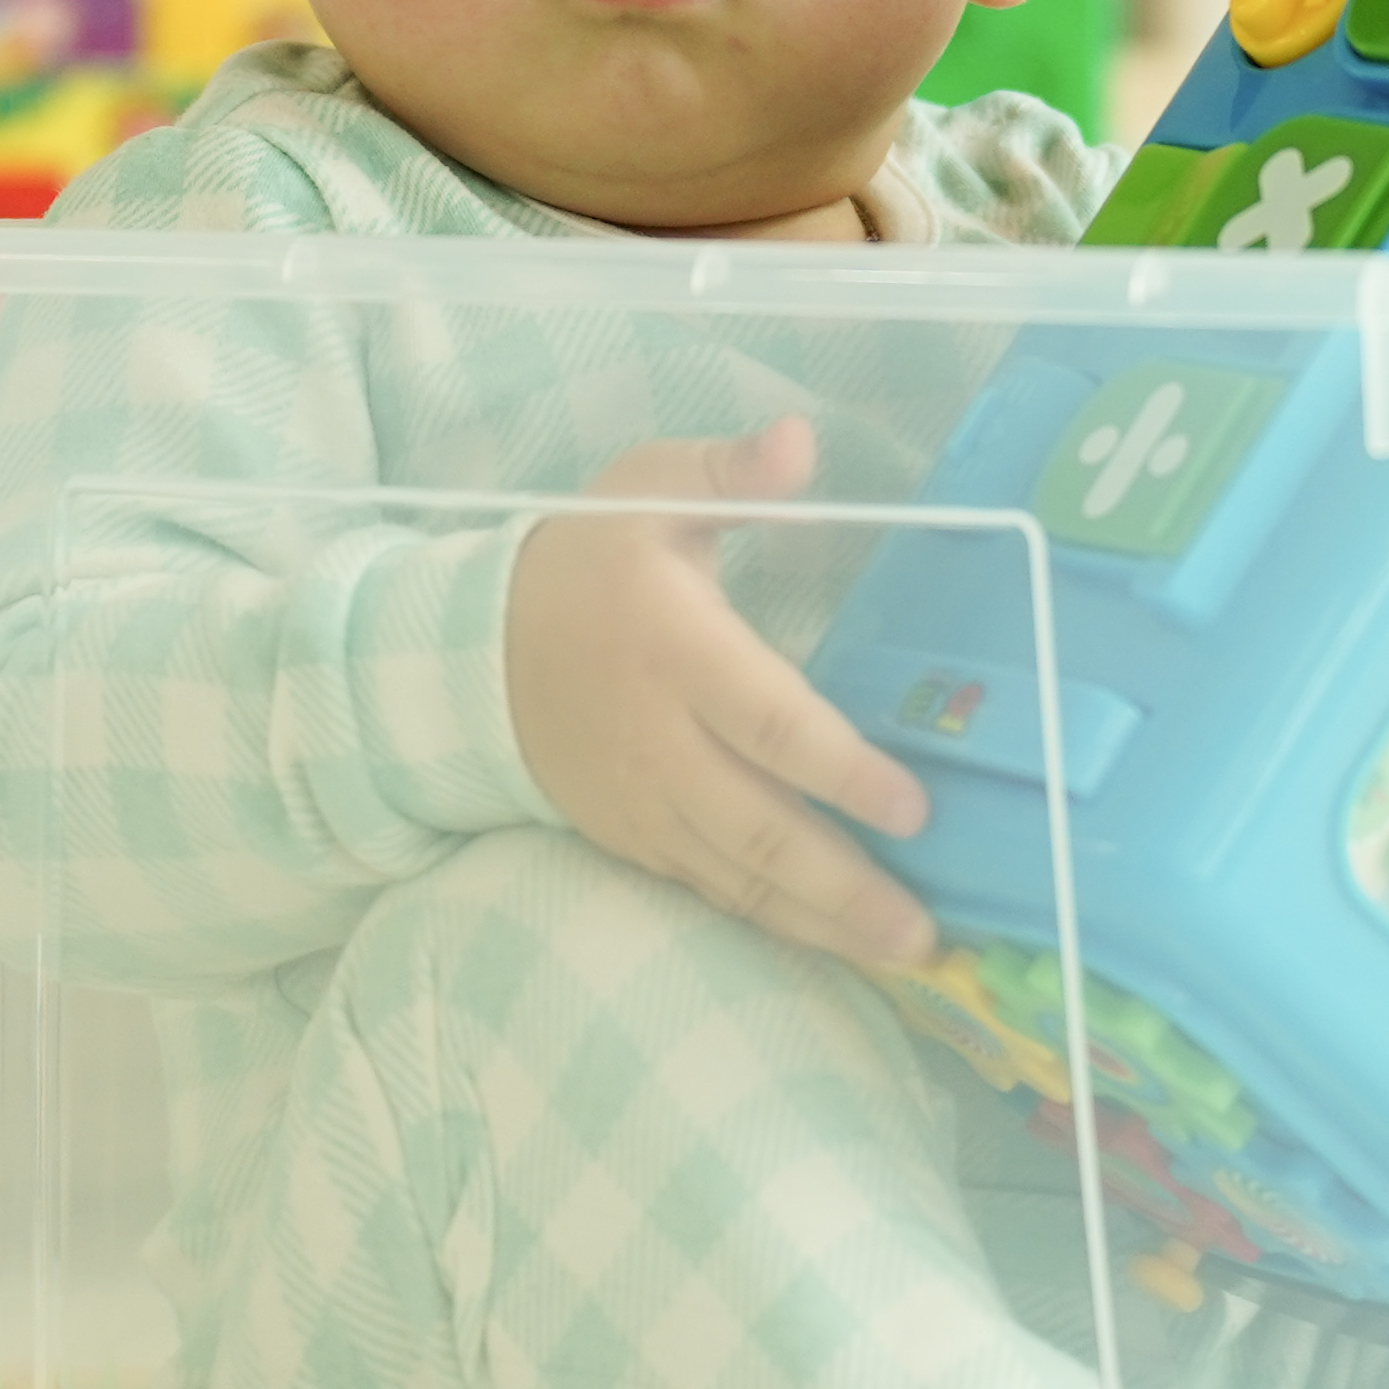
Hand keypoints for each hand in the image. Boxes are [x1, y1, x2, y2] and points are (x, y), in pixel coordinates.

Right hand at [506, 416, 936, 966]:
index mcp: (676, 651)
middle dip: (844, 884)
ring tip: (900, 951)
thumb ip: (729, 471)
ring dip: (820, 921)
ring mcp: (644, 802)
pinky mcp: (632, 838)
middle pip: (760, 827)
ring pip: (738, 876)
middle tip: (921, 928)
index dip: (842, 770)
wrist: (467, 651)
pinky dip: (770, 922)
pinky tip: (830, 943)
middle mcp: (661, 742)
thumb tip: (800, 437)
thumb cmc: (583, 561)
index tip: (913, 805)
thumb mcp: (645, 490)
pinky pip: (707, 888)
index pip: (770, 722)